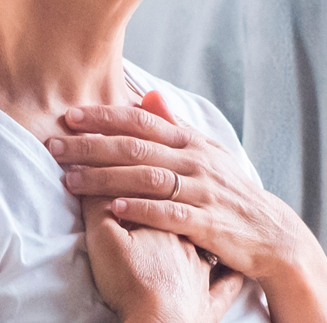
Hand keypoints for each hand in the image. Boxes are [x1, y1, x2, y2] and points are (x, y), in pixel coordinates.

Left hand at [50, 92, 310, 283]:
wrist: (272, 232)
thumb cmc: (230, 191)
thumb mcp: (207, 153)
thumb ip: (175, 126)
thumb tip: (148, 95)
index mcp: (190, 141)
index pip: (141, 121)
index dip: (104, 117)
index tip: (70, 116)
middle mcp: (195, 161)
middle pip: (135, 148)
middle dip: (91, 146)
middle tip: (54, 146)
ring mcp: (202, 191)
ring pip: (146, 179)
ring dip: (104, 178)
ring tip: (70, 180)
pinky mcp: (207, 222)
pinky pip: (169, 214)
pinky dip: (141, 210)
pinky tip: (114, 209)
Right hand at [80, 194, 243, 322]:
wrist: (160, 321)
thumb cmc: (131, 282)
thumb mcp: (104, 239)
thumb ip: (98, 208)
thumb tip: (94, 179)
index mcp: (165, 222)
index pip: (154, 194)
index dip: (142, 185)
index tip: (137, 184)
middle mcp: (189, 242)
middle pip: (181, 218)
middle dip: (175, 208)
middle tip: (167, 202)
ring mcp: (202, 273)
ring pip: (207, 246)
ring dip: (202, 235)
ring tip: (196, 230)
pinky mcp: (209, 303)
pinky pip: (226, 285)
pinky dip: (229, 277)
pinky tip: (233, 271)